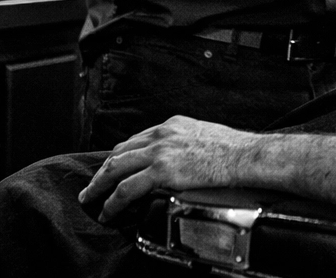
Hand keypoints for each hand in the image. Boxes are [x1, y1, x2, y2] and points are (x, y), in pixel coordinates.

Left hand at [78, 116, 261, 222]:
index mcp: (172, 125)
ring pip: (115, 168)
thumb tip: (180, 158)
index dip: (120, 156)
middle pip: (119, 151)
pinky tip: (108, 210)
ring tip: (91, 199)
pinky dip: (112, 202)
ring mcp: (160, 151)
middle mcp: (161, 134)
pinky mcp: (162, 171)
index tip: (114, 168)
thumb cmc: (232, 149)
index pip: (136, 140)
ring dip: (99, 185)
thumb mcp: (203, 134)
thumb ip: (185, 142)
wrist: (244, 155)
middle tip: (92, 186)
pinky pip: (126, 188)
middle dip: (102, 170)